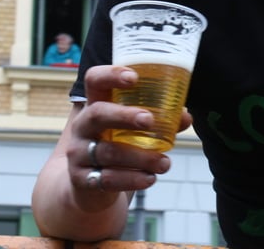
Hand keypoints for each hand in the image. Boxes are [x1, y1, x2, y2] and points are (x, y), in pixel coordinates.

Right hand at [64, 65, 175, 197]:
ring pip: (108, 152)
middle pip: (97, 113)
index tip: (134, 77)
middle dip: (124, 116)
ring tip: (164, 163)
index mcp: (95, 104)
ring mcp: (78, 152)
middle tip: (149, 120)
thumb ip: (158, 121)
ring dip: (140, 157)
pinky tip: (149, 179)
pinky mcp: (81, 179)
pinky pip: (107, 179)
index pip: (94, 80)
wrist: (86, 188)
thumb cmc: (114, 146)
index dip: (111, 74)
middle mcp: (83, 125)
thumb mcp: (129, 130)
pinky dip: (132, 179)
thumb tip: (185, 117)